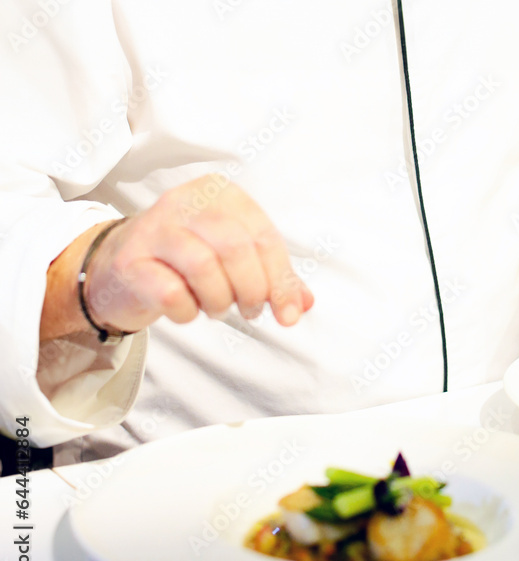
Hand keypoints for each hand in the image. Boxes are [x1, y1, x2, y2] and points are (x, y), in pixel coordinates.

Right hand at [43, 175, 312, 339]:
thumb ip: (273, 278)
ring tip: (217, 309)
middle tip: (249, 311)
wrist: (121, 267)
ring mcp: (153, 227)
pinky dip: (187, 312)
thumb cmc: (187, 261)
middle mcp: (186, 201)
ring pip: (203, 266)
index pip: (264, 237)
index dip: (282, 281)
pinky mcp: (129, 259)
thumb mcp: (236, 261)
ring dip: (219, 300)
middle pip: (236, 248)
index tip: (288, 315)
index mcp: (221, 194)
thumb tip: (303, 303)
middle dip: (252, 290)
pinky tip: (186, 310)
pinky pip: (170, 292)